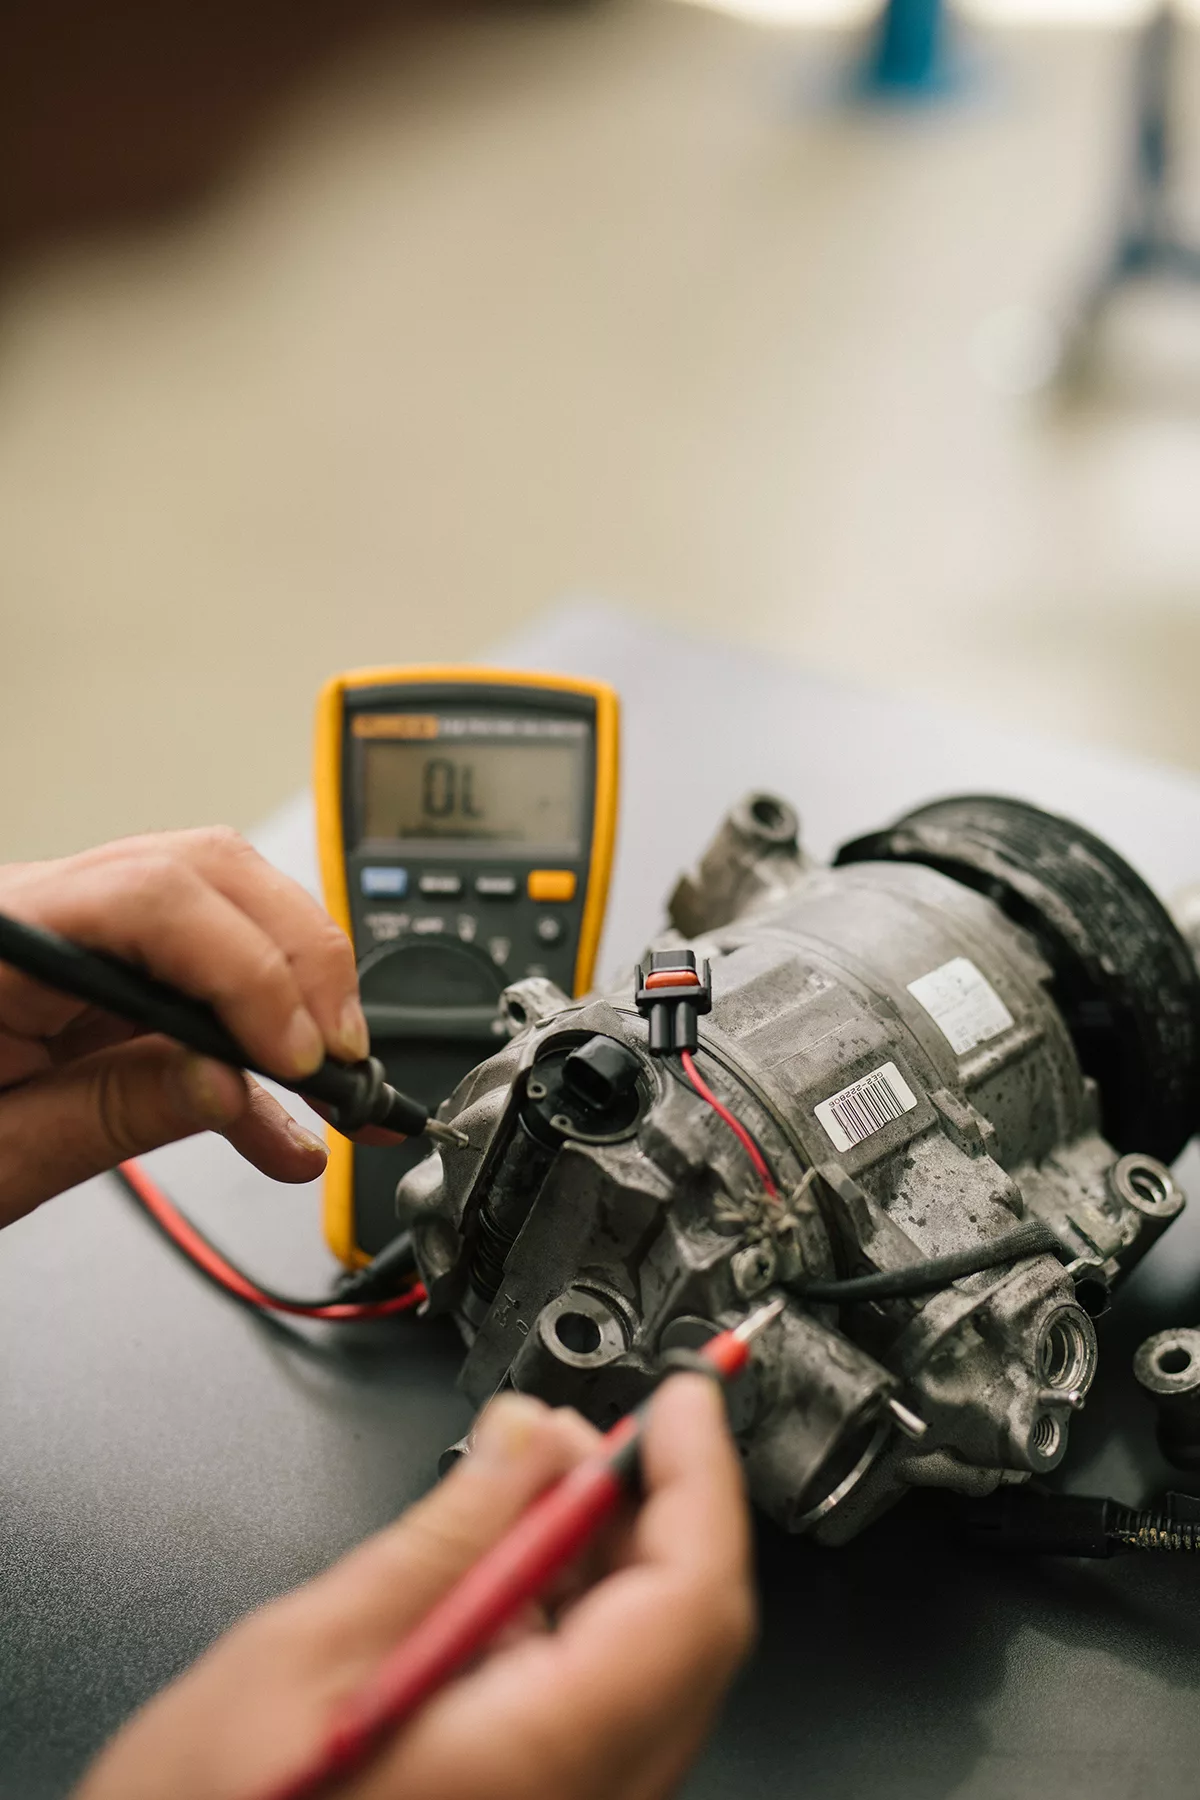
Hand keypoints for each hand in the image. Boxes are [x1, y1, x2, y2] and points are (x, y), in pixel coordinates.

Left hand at [0, 827, 366, 1225]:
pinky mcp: (93, 974)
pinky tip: (281, 1123)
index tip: (299, 1055)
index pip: (153, 899)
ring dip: (293, 986)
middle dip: (296, 961)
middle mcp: (34, 911)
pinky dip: (254, 1047)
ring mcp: (69, 934)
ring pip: (219, 906)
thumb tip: (232, 1084)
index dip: (250, 969)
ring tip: (331, 1077)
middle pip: (204, 874)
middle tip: (338, 1057)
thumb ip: (113, 1114)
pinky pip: (198, 982)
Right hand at [74, 1376, 755, 1799]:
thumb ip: (444, 1534)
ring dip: (606, 1559)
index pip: (693, 1596)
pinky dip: (572, 1623)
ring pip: (648, 1666)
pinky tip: (505, 1571)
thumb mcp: (310, 1648)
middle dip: (647, 1505)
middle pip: (686, 1630)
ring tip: (525, 1482)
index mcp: (541, 1759)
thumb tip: (526, 1436)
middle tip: (577, 1431)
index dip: (699, 1474)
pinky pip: (599, 1710)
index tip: (683, 1397)